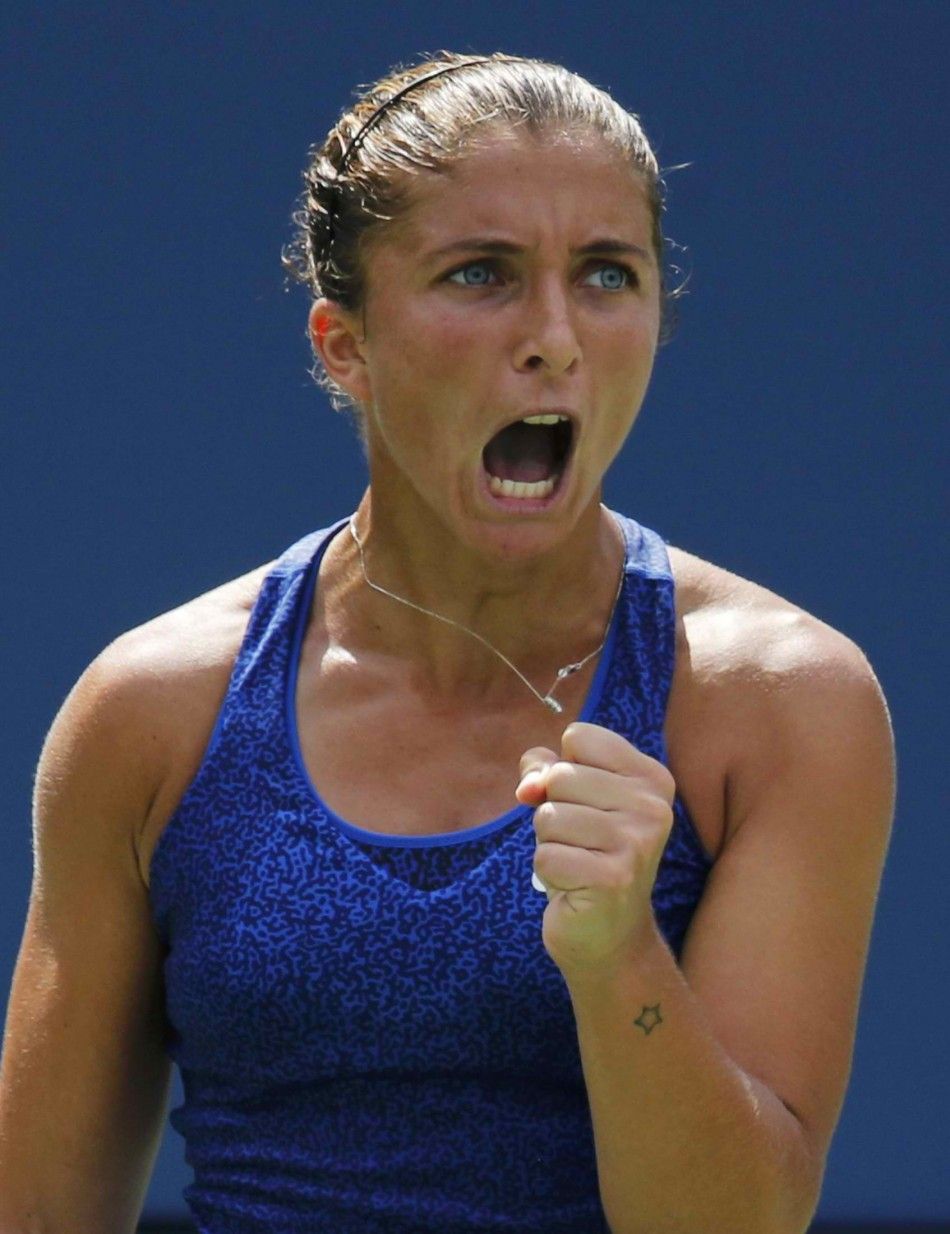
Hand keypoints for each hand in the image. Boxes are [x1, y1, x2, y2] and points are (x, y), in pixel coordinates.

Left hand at [517, 721, 675, 983]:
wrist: (609, 934)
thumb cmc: (586, 854)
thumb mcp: (569, 798)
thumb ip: (543, 770)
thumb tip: (528, 787)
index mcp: (651, 778)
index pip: (579, 737)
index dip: (563, 769)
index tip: (584, 803)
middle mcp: (653, 807)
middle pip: (560, 776)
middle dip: (554, 810)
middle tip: (582, 843)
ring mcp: (636, 844)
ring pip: (548, 816)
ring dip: (550, 844)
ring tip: (578, 863)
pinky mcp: (613, 880)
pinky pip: (546, 856)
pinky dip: (548, 873)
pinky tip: (574, 886)